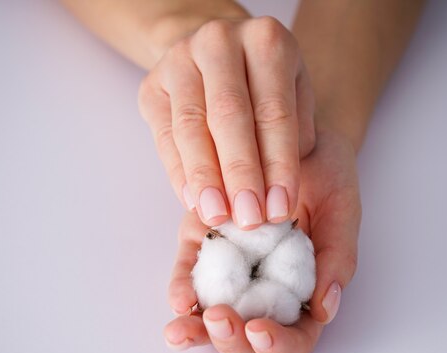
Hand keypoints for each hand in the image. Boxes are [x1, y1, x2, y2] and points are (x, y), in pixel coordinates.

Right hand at [139, 16, 314, 229]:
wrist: (218, 54)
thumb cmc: (265, 85)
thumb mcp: (294, 98)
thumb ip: (294, 138)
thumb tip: (277, 195)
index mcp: (266, 40)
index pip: (274, 112)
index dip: (278, 165)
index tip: (281, 208)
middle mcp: (219, 41)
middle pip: (229, 116)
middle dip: (240, 174)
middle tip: (249, 219)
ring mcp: (179, 60)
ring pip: (191, 127)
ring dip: (206, 178)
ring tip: (218, 217)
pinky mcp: (152, 86)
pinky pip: (164, 137)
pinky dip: (179, 173)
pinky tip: (194, 201)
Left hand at [164, 130, 360, 352]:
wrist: (295, 141)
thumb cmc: (327, 181)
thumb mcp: (341, 215)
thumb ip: (336, 261)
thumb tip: (324, 310)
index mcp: (302, 297)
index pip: (293, 342)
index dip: (278, 346)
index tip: (260, 328)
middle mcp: (264, 293)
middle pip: (247, 345)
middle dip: (231, 343)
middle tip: (222, 320)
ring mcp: (231, 274)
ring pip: (210, 322)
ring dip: (195, 332)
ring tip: (180, 331)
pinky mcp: (204, 247)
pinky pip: (188, 276)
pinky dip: (181, 290)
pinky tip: (179, 298)